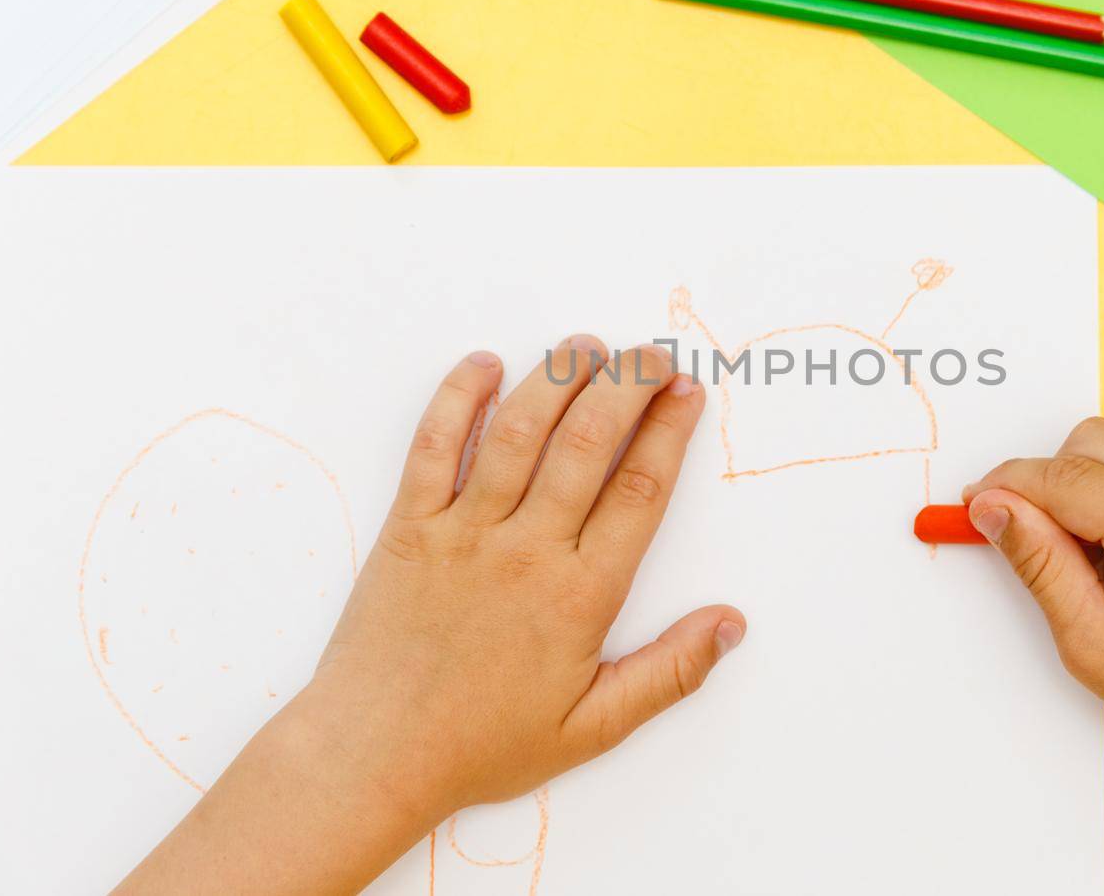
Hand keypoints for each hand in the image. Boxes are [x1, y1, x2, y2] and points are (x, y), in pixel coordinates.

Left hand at [116, 340, 744, 894]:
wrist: (373, 756)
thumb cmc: (482, 744)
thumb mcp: (592, 728)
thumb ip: (669, 674)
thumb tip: (731, 624)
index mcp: (579, 596)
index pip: (640, 490)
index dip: (670, 431)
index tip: (688, 392)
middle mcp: (526, 550)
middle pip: (588, 441)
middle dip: (628, 383)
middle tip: (653, 354)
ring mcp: (463, 531)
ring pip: (519, 430)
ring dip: (556, 376)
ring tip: (586, 346)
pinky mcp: (409, 526)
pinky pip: (434, 445)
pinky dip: (458, 397)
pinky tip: (485, 364)